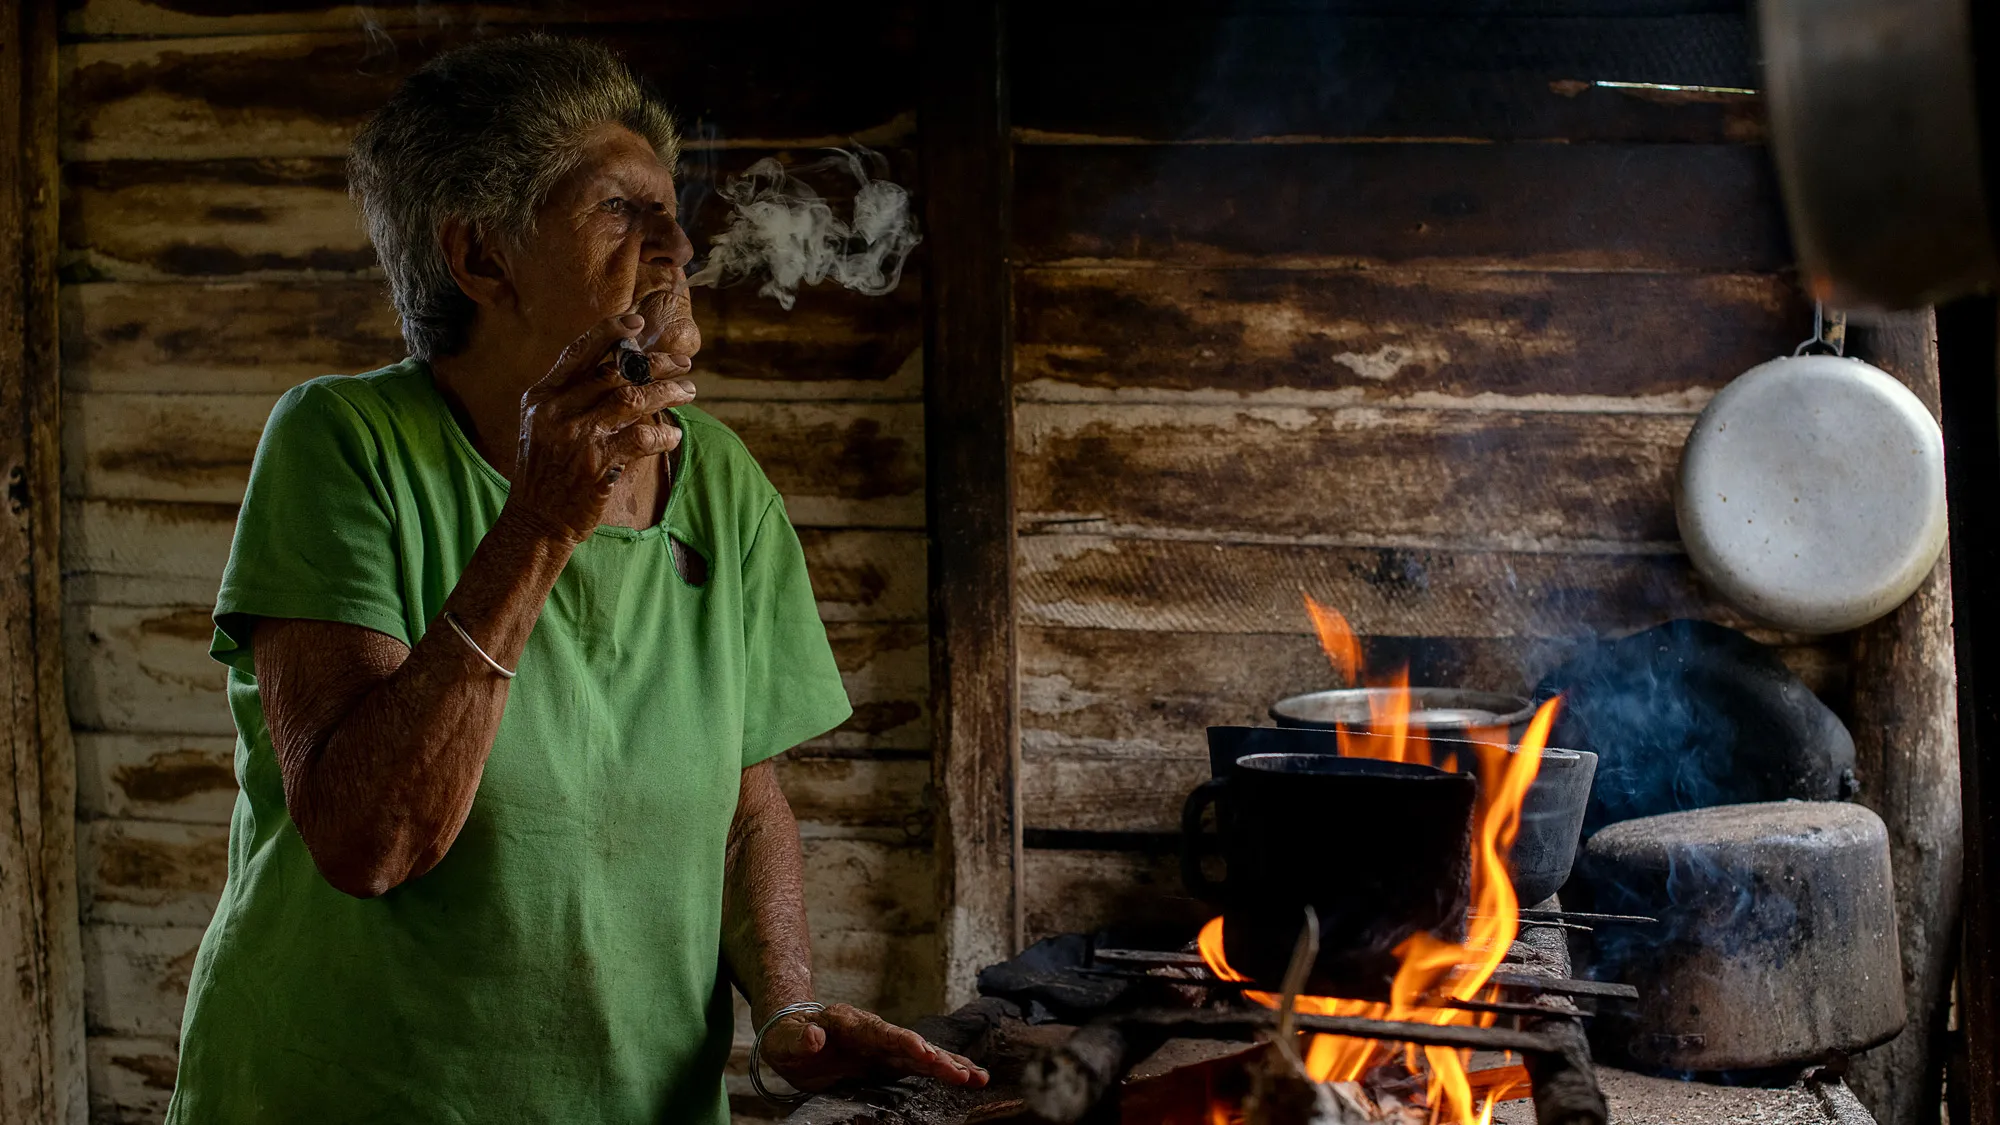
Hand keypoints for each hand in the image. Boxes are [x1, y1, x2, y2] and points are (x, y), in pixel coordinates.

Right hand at [505, 313, 696, 543]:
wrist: (535, 520)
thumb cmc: (547, 471)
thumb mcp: (543, 425)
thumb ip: (572, 396)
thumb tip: (619, 369)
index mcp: (542, 395)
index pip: (578, 351)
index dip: (610, 331)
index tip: (639, 322)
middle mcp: (556, 411)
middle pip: (615, 372)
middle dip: (656, 364)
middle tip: (683, 363)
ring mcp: (576, 437)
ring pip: (633, 399)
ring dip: (668, 392)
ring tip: (688, 392)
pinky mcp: (596, 464)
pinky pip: (641, 437)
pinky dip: (663, 433)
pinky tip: (674, 434)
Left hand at [760, 1003, 989, 1093]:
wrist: (794, 1033)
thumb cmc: (787, 1038)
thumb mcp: (783, 1041)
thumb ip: (797, 1040)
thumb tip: (814, 1036)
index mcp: (849, 1024)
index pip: (880, 1033)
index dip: (902, 1042)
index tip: (924, 1051)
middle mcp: (874, 1032)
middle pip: (910, 1044)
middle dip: (937, 1058)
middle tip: (964, 1073)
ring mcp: (885, 1046)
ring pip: (923, 1053)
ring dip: (950, 1064)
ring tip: (978, 1077)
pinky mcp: (890, 1060)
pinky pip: (922, 1065)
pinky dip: (946, 1070)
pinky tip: (969, 1078)